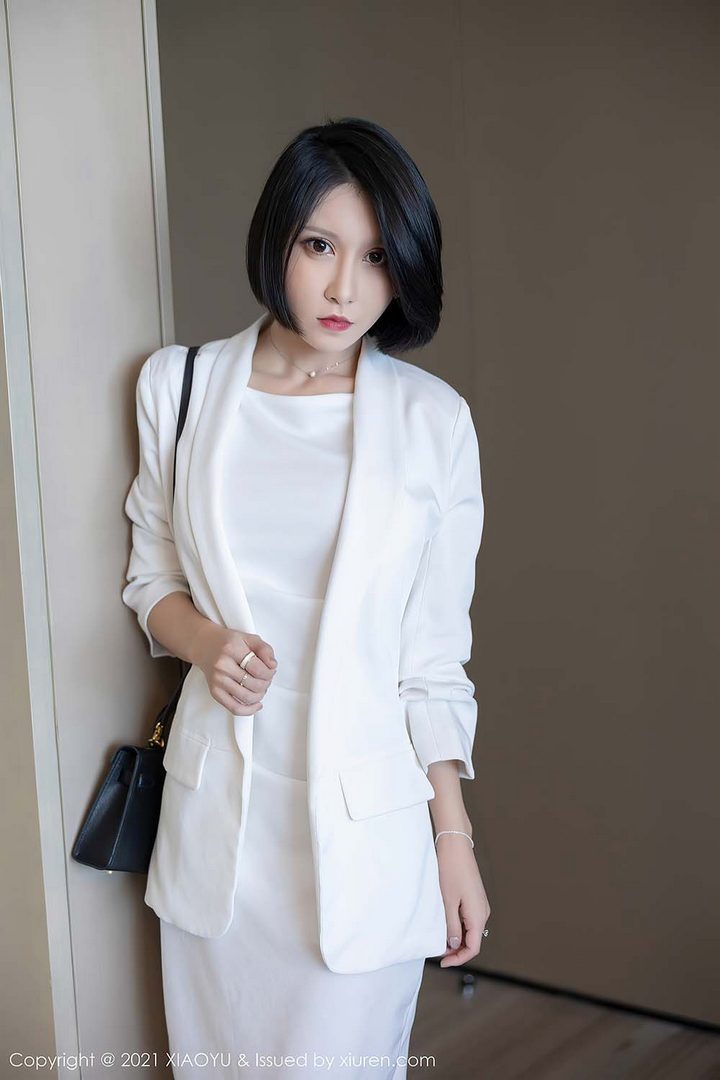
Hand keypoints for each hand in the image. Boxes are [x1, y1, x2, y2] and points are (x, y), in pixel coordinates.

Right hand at [192, 625, 277, 715]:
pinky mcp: (214, 691)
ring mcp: (217, 680)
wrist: (204, 646)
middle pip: (254, 685)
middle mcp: (222, 665)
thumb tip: (272, 665)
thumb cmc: (228, 642)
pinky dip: (249, 710)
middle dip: (266, 683)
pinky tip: (257, 704)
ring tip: (261, 688)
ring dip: (260, 695)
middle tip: (266, 678)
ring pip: (247, 697)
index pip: (258, 669)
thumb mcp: (249, 637)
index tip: (271, 670)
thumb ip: (264, 649)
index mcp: (232, 649)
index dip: (270, 673)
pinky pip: (234, 708)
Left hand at [435, 832, 490, 967]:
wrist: (456, 846)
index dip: (459, 959)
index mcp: (478, 915)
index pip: (473, 948)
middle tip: (439, 953)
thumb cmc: (451, 870)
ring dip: (457, 939)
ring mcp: (480, 904)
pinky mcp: (475, 898)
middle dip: (457, 950)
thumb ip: (452, 927)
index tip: (444, 962)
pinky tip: (446, 925)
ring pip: (471, 931)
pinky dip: (459, 927)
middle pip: (473, 941)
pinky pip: (469, 919)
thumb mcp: (448, 902)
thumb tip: (455, 945)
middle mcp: (483, 912)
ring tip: (440, 939)